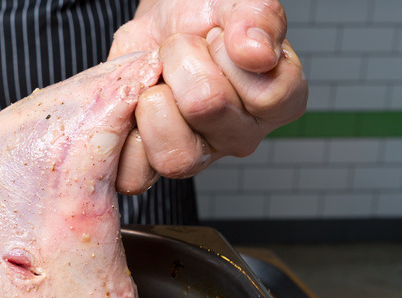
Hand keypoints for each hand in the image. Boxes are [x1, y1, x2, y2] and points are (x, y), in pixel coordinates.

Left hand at [110, 0, 307, 193]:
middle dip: (180, 59)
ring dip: (150, 98)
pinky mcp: (152, 171)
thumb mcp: (236, 1)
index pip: (264, 94)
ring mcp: (197, 159)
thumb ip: (258, 19)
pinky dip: (123, 134)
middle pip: (206, 107)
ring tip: (156, 80)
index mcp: (278, 103)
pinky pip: (134, 175)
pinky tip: (133, 104)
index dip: (227, 52)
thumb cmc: (203, 16)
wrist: (155, 27)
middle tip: (178, 52)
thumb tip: (256, 54)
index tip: (218, 38)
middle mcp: (241, 138)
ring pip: (172, 154)